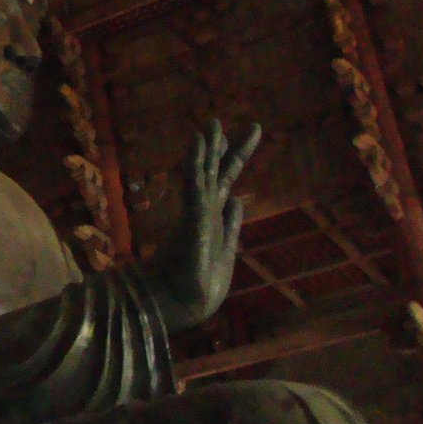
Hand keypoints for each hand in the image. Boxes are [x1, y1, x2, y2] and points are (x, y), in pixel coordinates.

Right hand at [143, 120, 260, 332]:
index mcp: (213, 216)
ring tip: (211, 124)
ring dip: (206, 148)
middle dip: (222, 147)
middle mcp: (203, 210)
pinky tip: (197, 144)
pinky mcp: (192, 217)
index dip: (232, 158)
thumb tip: (237, 198)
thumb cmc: (201, 283)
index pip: (225, 181)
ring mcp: (196, 212)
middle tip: (219, 120)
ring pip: (203, 173)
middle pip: (215, 171)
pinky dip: (196, 163)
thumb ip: (230, 223)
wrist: (184, 303)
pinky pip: (194, 184)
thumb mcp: (226, 249)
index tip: (238, 137)